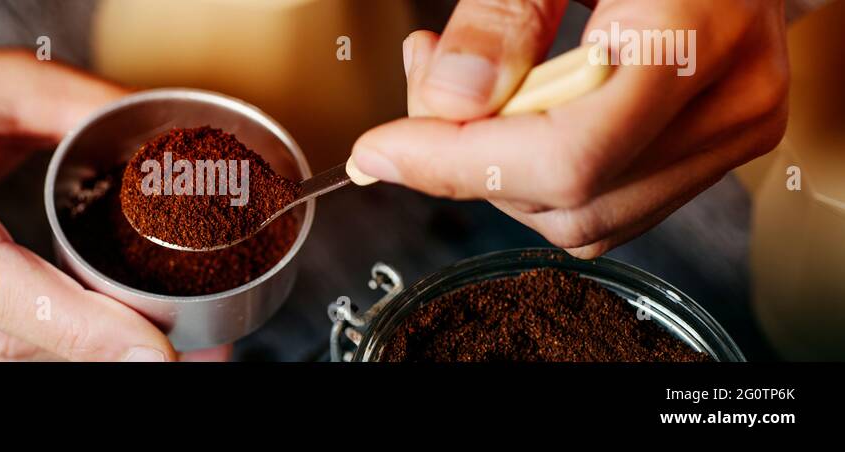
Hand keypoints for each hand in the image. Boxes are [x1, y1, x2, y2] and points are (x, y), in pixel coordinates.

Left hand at [351, 0, 788, 257]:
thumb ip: (500, 16)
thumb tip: (444, 106)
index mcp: (703, 26)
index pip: (569, 154)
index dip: (461, 164)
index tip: (381, 149)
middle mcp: (734, 97)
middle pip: (574, 198)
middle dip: (471, 163)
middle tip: (420, 83)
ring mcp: (732, 130)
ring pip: (587, 219)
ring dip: (499, 175)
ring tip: (462, 87)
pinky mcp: (714, 148)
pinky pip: (610, 204)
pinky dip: (537, 177)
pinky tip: (509, 112)